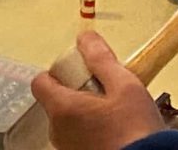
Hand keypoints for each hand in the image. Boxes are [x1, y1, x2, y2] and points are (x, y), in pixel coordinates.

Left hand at [31, 31, 167, 149]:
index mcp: (62, 108)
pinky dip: (92, 130)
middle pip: (56, 101)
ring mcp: (68, 147)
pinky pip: (79, 137)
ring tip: (115, 113)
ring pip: (69, 121)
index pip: (40, 82)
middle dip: (78, 93)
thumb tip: (86, 39)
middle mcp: (58, 131)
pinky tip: (115, 130)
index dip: (58, 73)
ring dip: (86, 113)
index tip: (81, 72)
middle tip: (106, 93)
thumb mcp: (125, 86)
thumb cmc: (136, 131)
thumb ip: (101, 60)